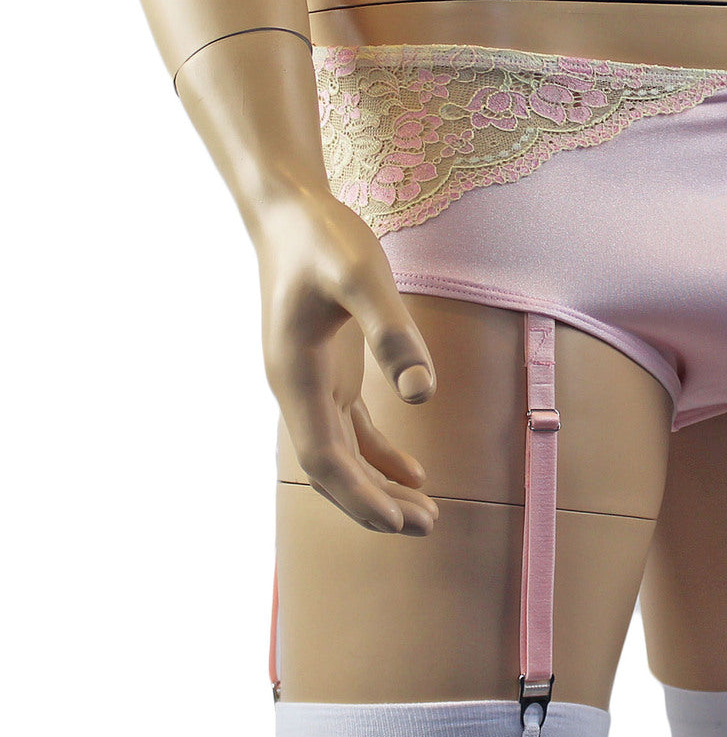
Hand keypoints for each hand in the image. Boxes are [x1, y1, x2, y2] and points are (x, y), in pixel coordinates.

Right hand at [253, 185, 440, 534]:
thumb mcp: (363, 278)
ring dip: (380, 485)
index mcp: (295, 376)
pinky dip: (379, 455)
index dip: (359, 495)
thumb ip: (392, 335)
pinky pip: (351, 429)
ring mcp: (311, 383)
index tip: (397, 523)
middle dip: (375, 502)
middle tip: (427, 525)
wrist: (290, 211)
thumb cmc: (323, 238)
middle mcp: (296, 389)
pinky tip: (413, 473)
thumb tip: (423, 397)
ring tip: (425, 513)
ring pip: (343, 453)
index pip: (323, 457)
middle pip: (333, 466)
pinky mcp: (329, 372)